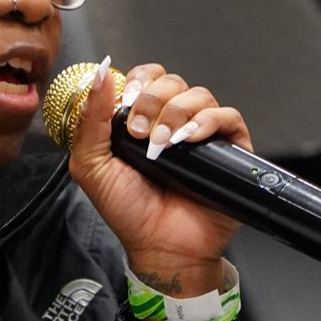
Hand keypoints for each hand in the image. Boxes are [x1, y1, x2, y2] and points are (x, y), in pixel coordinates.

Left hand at [69, 62, 250, 320]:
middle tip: (139, 134)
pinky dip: (208, 121)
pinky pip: (228, 116)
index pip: (146, 77)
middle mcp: (172, 122)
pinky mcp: (229, 148)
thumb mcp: (92, 164)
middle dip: (152, 101)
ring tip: (163, 146)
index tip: (127, 101)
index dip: (138, 81)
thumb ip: (91, 119)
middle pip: (171, 81)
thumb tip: (100, 73)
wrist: (160, 247)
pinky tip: (190, 140)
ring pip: (198, 94)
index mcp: (141, 120)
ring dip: (176, 114)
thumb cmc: (127, 210)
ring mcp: (202, 134)